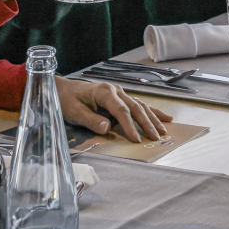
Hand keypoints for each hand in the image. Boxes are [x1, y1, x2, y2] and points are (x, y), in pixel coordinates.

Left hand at [59, 78, 173, 142]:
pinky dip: (152, 112)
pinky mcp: (121, 97)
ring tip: (163, 131)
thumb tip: (108, 128)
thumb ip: (91, 120)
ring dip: (153, 118)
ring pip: (141, 106)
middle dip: (146, 123)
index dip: (129, 125)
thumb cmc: (67, 100)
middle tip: (155, 137)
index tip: (136, 139)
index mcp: (104, 92)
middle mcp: (115, 90)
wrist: (63, 89)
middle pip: (135, 107)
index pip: (121, 111)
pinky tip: (165, 117)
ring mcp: (120, 93)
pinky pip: (139, 105)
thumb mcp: (74, 112)